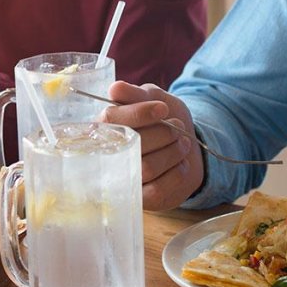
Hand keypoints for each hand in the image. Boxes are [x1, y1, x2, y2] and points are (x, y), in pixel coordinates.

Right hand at [99, 81, 203, 210]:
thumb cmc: (161, 120)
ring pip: (147, 167)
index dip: (138, 113)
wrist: (183, 146)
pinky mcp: (139, 197)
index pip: (111, 119)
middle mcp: (107, 154)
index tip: (163, 108)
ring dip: (172, 152)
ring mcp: (122, 178)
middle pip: (132, 144)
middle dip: (162, 133)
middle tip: (178, 128)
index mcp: (103, 127)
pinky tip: (181, 163)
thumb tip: (115, 89)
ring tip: (183, 143)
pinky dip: (176, 173)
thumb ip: (136, 95)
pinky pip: (157, 190)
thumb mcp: (152, 99)